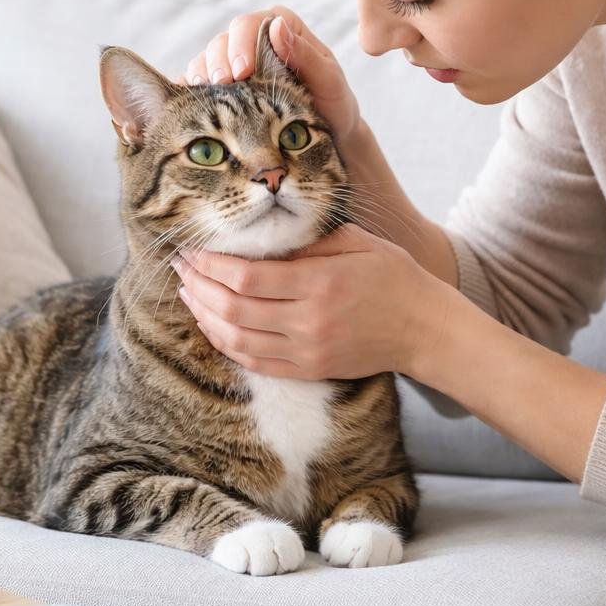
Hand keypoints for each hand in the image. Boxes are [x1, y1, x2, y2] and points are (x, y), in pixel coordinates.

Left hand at [168, 223, 464, 379]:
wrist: (424, 328)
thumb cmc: (392, 276)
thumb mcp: (355, 242)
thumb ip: (308, 240)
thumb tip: (259, 235)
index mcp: (320, 283)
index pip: (247, 278)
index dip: (211, 265)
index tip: (192, 251)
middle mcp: (309, 321)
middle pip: (234, 309)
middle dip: (199, 287)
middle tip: (180, 268)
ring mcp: (308, 351)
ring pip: (237, 340)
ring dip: (205, 317)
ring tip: (188, 294)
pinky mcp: (310, 370)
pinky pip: (255, 362)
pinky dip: (226, 344)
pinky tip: (213, 325)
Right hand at [177, 6, 362, 145]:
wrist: (329, 134)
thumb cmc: (333, 103)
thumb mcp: (329, 80)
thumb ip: (305, 54)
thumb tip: (276, 26)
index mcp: (282, 29)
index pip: (250, 24)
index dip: (241, 44)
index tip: (243, 70)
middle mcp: (256, 41)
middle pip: (223, 40)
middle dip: (219, 62)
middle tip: (223, 85)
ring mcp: (238, 63)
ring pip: (207, 58)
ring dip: (204, 75)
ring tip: (208, 94)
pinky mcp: (226, 86)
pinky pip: (201, 80)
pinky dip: (193, 88)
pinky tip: (192, 100)